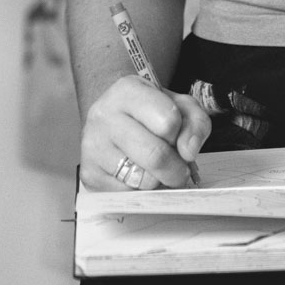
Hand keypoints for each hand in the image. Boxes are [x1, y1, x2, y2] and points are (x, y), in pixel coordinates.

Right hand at [79, 75, 210, 190]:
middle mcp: (104, 115)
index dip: (179, 134)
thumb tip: (188, 152)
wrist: (113, 116)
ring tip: (155, 168)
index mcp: (128, 91)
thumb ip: (195, 123)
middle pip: (155, 155)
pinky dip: (139, 190)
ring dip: (158, 180)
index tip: (176, 136)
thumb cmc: (149, 111)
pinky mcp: (88, 174)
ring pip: (141, 180)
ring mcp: (92, 146)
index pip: (168, 121)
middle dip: (176, 169)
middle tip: (179, 169)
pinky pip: (126, 194)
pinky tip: (137, 174)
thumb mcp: (179, 105)